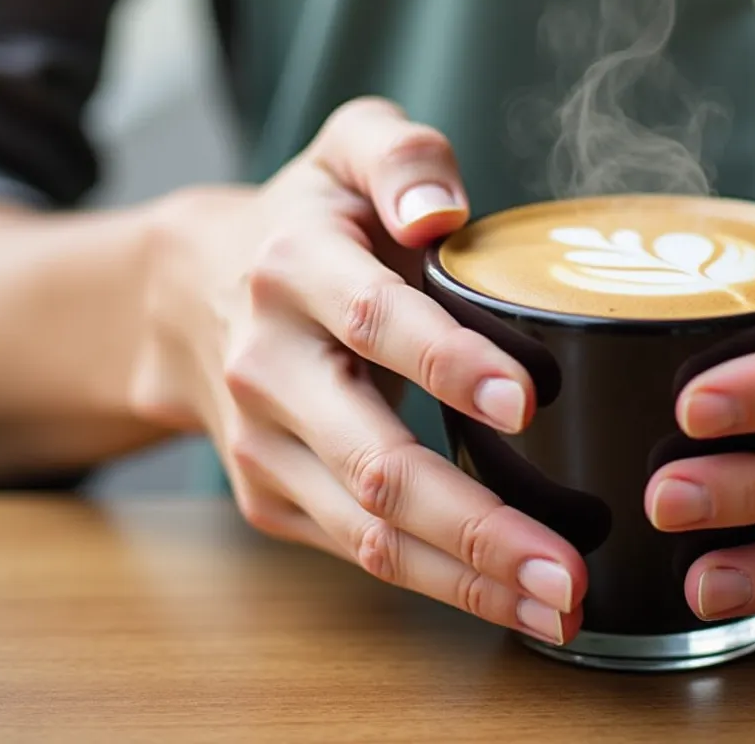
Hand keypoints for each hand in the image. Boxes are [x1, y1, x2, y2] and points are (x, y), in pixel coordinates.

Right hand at [136, 99, 584, 644]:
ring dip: (468, 579)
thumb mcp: (348, 149)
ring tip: (562, 605)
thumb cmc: (310, 220)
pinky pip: (361, 551)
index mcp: (295, 271)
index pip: (373, 322)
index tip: (526, 401)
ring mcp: (264, 446)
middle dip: (475, 523)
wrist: (186, 295)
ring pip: (368, 530)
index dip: (447, 364)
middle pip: (374, 461)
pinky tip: (519, 598)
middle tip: (568, 566)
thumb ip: (400, 156)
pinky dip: (442, 584)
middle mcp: (268, 368)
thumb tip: (439, 212)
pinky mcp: (270, 499)